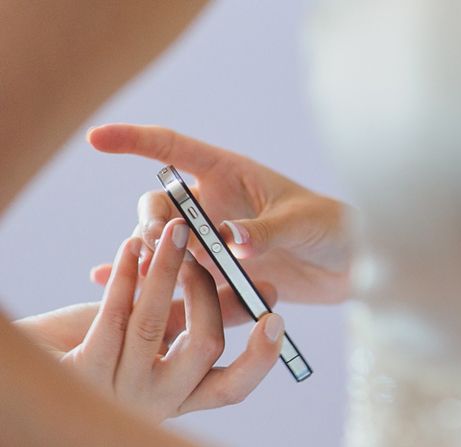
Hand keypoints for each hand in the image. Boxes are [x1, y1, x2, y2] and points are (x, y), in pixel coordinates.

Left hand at [16, 219, 283, 420]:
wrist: (21, 370)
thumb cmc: (87, 348)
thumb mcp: (152, 336)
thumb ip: (195, 319)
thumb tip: (254, 297)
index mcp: (178, 400)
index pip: (233, 389)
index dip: (260, 357)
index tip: (276, 318)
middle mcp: (154, 403)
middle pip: (204, 349)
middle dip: (210, 292)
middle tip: (207, 252)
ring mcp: (118, 391)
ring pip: (156, 324)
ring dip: (168, 269)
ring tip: (174, 230)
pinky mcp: (83, 372)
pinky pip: (114, 317)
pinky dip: (127, 276)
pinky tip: (130, 248)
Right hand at [87, 123, 349, 303]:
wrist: (354, 267)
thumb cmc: (334, 229)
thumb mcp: (301, 224)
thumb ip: (265, 232)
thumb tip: (229, 240)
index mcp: (229, 174)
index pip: (173, 149)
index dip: (134, 141)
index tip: (97, 139)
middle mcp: (213, 205)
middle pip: (160, 207)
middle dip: (150, 223)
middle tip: (156, 243)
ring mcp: (213, 241)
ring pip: (165, 245)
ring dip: (154, 257)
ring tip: (152, 275)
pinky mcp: (220, 275)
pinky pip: (179, 276)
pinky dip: (150, 279)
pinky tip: (110, 284)